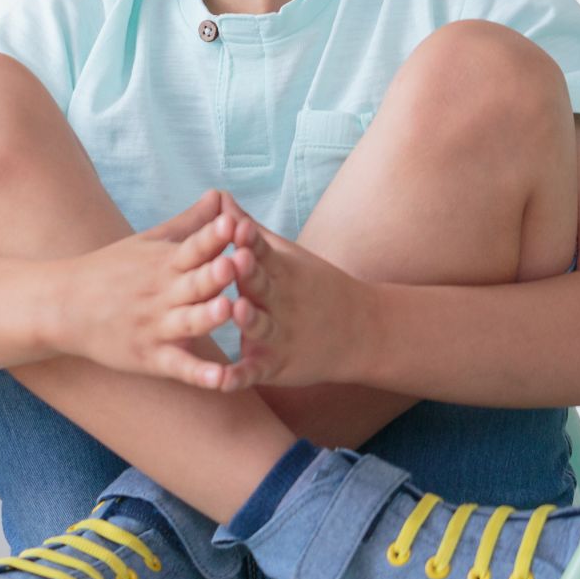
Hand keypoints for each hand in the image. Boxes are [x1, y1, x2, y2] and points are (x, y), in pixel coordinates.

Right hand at [49, 189, 257, 390]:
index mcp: (164, 263)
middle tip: (236, 262)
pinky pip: (179, 366)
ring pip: (188, 322)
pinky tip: (220, 379)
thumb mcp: (148, 241)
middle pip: (194, 283)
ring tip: (228, 309)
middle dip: (215, 273)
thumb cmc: (111, 270)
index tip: (233, 222)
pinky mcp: (150, 358)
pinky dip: (198, 374)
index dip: (212, 236)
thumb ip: (190, 223)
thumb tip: (221, 195)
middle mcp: (162, 294)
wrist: (63, 306)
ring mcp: (156, 327)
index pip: (193, 246)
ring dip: (208, 316)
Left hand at [221, 210, 375, 390]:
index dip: (250, 240)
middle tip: (234, 259)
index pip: (263, 252)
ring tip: (236, 310)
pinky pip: (255, 372)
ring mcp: (280, 335)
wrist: (360, 331)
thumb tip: (219, 197)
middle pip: (262, 286)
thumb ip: (248, 231)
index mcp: (281, 272)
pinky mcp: (276, 365)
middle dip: (249, 274)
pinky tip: (220, 381)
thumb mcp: (286, 256)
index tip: (236, 226)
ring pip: (261, 327)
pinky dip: (239, 377)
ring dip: (249, 319)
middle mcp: (281, 303)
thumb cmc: (312, 287)